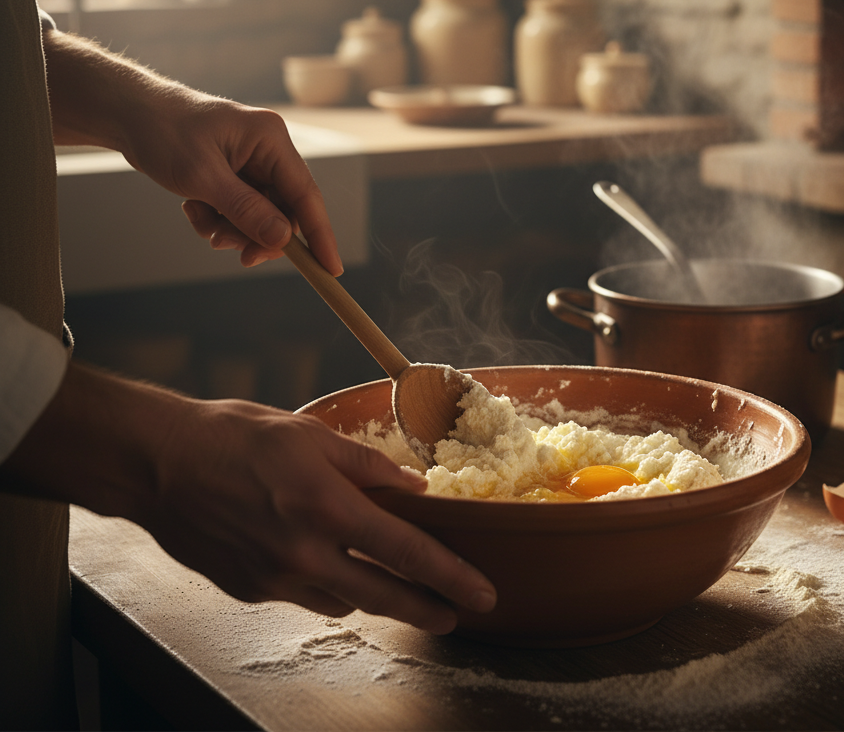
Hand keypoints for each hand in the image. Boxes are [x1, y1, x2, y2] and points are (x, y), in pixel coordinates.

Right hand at [2, 363, 496, 633]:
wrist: (158, 464)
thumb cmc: (233, 437)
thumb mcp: (309, 434)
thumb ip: (367, 465)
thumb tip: (413, 485)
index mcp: (325, 505)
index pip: (405, 550)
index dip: (449, 575)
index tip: (479, 592)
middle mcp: (303, 552)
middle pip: (382, 595)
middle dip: (426, 608)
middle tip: (454, 615)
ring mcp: (274, 578)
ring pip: (342, 600)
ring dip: (373, 595)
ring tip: (393, 584)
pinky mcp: (249, 590)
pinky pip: (303, 596)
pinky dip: (326, 585)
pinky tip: (327, 565)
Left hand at [126, 96, 341, 272]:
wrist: (127, 114)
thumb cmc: (163, 133)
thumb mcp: (203, 176)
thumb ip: (246, 210)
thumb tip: (282, 240)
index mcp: (271, 139)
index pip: (306, 194)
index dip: (320, 235)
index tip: (330, 269)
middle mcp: (268, 150)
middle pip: (283, 210)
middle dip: (257, 234)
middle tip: (236, 255)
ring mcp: (252, 162)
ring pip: (260, 215)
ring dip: (232, 228)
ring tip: (200, 220)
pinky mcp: (234, 173)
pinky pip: (239, 210)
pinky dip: (218, 218)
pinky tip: (194, 208)